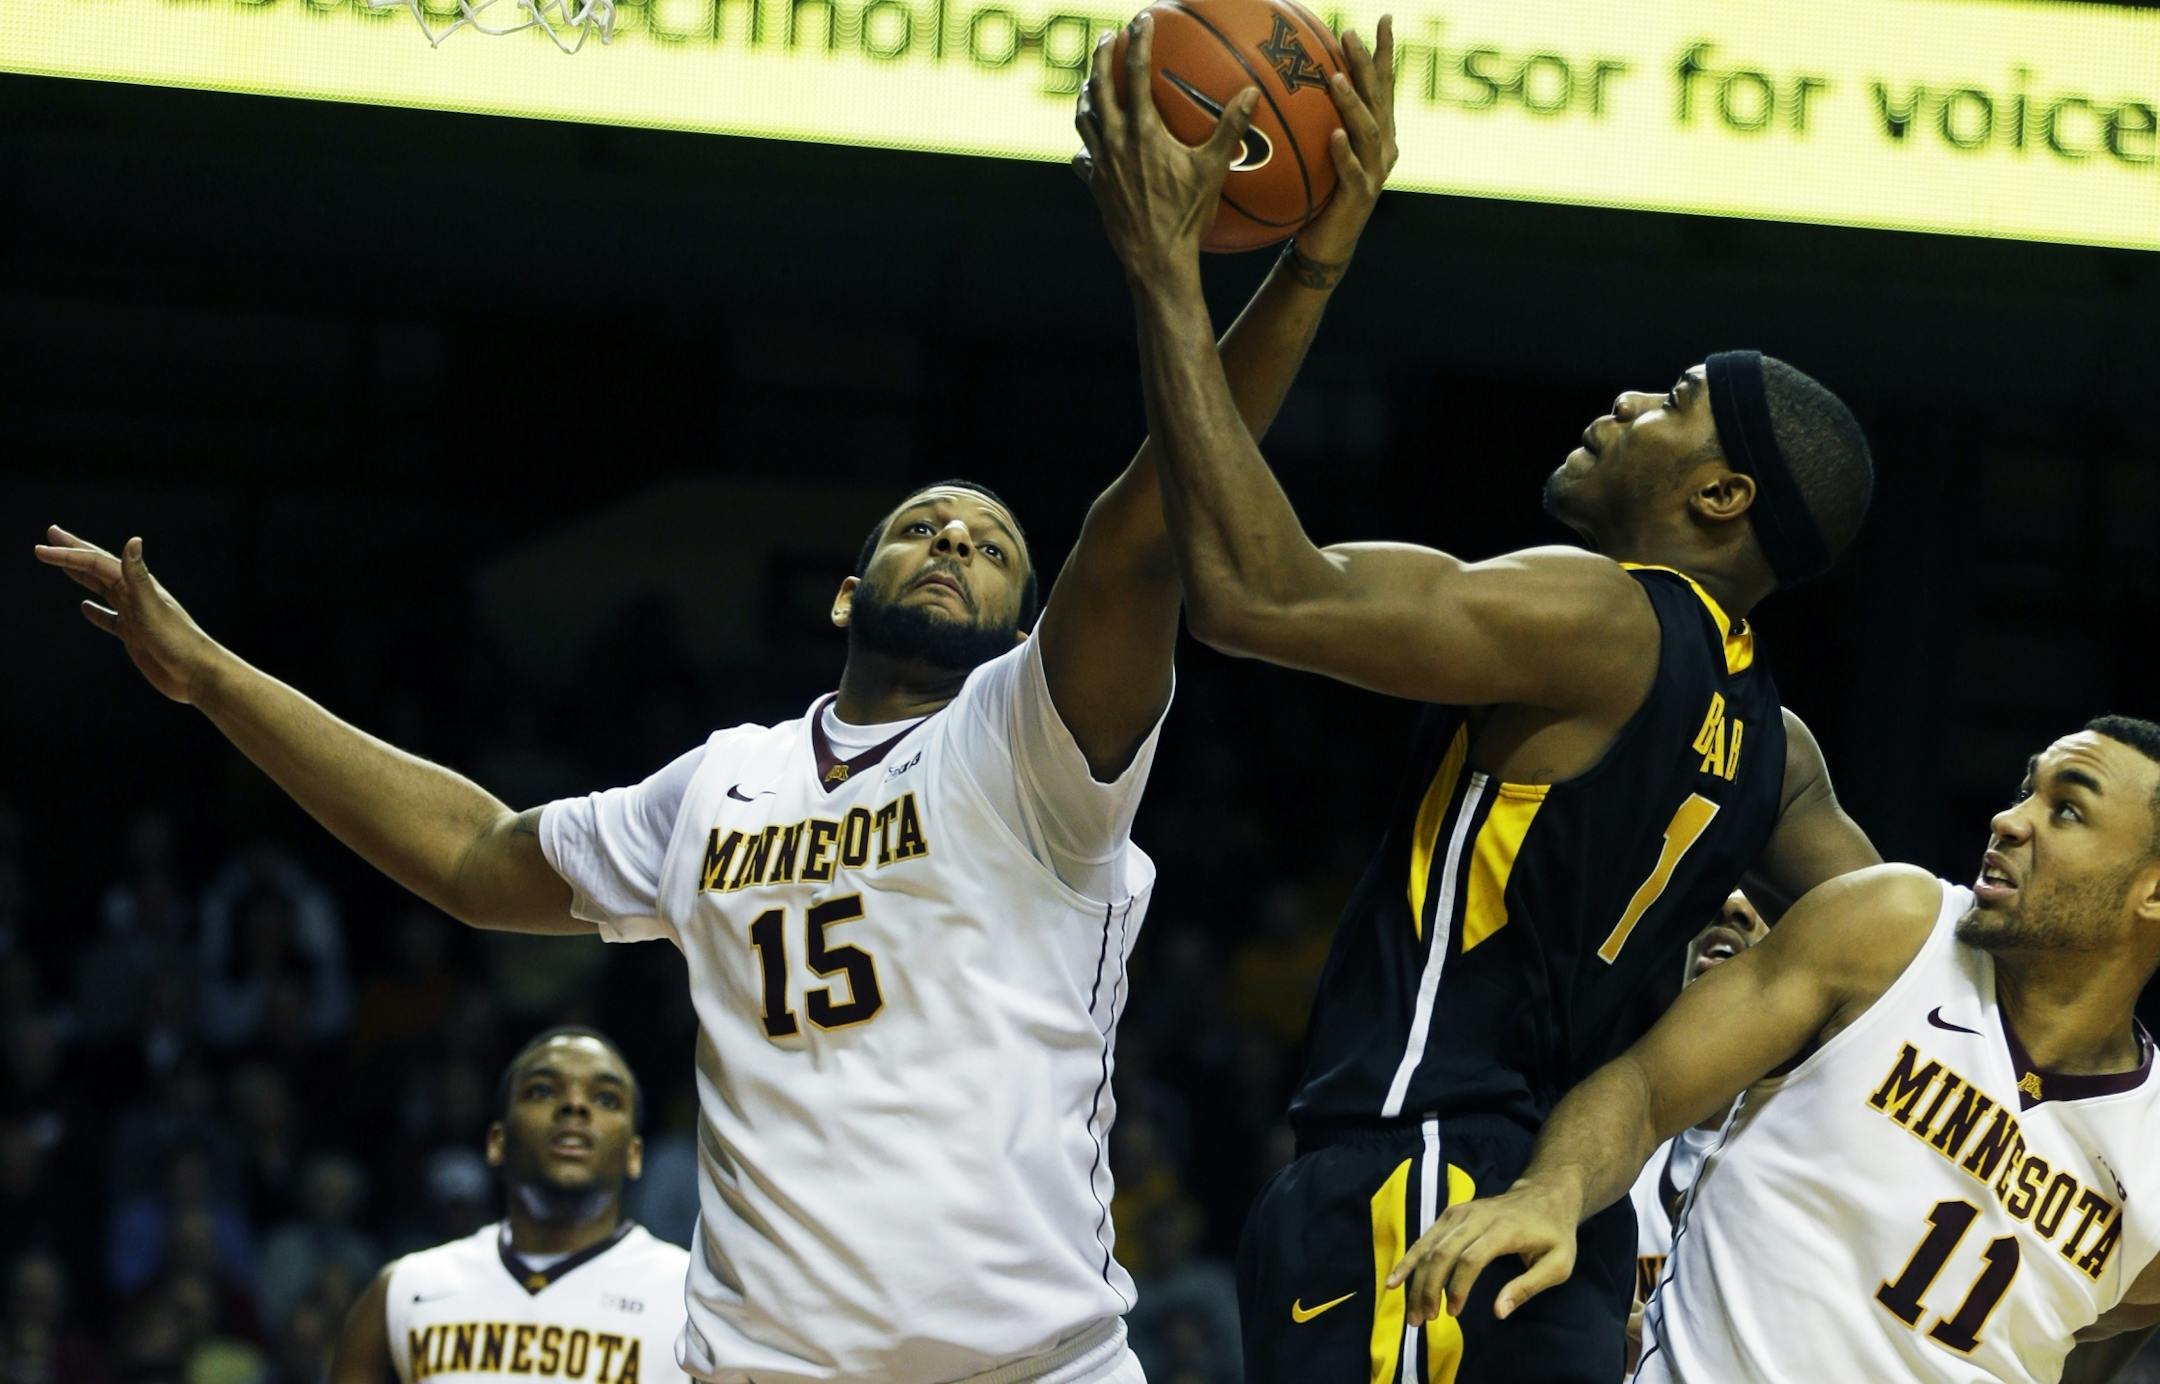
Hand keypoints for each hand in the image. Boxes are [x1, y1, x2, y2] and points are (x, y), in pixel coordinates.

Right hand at [34, 526, 224, 703]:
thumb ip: (138, 577)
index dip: (68, 554)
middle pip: (98, 568)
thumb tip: (133, 540)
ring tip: (63, 563)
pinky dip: (95, 612)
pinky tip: (85, 608)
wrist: (196, 674)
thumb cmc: (178, 641)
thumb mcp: (151, 607)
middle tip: (51, 535)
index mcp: (137, 586)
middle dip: (73, 552)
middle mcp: (135, 596)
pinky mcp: (134, 636)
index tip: (41, 548)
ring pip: (102, 589)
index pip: (96, 563)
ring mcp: (134, 615)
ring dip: (81, 575)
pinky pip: (110, 619)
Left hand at [1075, 14, 1258, 282]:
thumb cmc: (1186, 216)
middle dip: (1101, 57)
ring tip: (1090, 83)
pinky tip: (1090, 147)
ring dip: (1087, 95)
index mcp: (1142, 130)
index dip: (1139, 41)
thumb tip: (1250, 94)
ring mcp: (1100, 164)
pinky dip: (1086, 145)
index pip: (1134, 73)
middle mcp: (1114, 141)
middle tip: (1107, 37)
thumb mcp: (1213, 170)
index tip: (1142, 20)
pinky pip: (1083, 157)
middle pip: (1098, 87)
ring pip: (1084, 118)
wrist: (1155, 259)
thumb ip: (1229, 129)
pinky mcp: (1095, 186)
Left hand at [1289, 16, 1397, 269]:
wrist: (1325, 243)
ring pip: (1370, 132)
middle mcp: (1384, 148)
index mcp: (1379, 132)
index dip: (1385, 51)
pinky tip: (1333, 136)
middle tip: (1350, 34)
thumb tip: (1285, 81)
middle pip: (1379, 98)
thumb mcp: (1318, 149)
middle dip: (1367, 64)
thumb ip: (1315, 119)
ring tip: (1336, 79)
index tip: (1383, 18)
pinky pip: (1353, 172)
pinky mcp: (1361, 197)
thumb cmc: (1318, 191)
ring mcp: (1375, 173)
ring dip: (1353, 104)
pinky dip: (1344, 154)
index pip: (1384, 85)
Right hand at [1385, 1180, 1580, 1326]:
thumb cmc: (1554, 1234)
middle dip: (1427, 1288)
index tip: (1452, 1313)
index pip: (1471, 1259)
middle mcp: (1476, 1218)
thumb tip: (1499, 1312)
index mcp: (1503, 1230)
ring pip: (1429, 1245)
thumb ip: (1528, 1287)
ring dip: (1414, 1279)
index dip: (1457, 1287)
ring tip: (1410, 1310)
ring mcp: (1460, 1213)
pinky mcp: (1452, 1214)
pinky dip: (1409, 1259)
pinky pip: (1426, 1237)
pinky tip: (1396, 1280)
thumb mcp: (1558, 1264)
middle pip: (1442, 1252)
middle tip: (1421, 1320)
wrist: (1544, 1194)